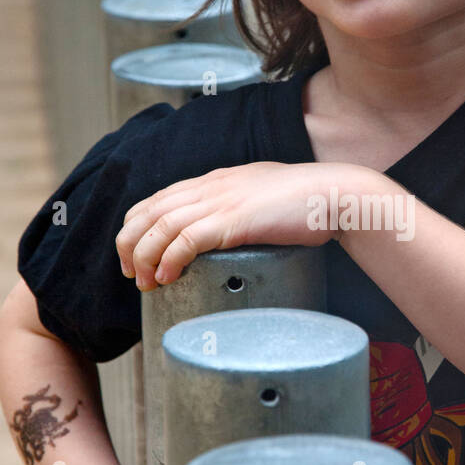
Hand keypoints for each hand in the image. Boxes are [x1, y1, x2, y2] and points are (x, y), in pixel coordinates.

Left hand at [115, 161, 370, 289]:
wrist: (335, 194)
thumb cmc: (305, 201)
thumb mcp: (260, 197)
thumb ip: (238, 208)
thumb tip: (227, 231)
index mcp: (213, 181)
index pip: (156, 200)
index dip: (136, 228)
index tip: (135, 256)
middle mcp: (210, 187)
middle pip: (148, 212)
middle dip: (129, 245)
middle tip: (132, 275)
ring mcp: (221, 201)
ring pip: (160, 226)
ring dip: (144, 257)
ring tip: (146, 283)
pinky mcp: (234, 220)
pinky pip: (187, 239)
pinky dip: (170, 259)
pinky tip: (168, 276)